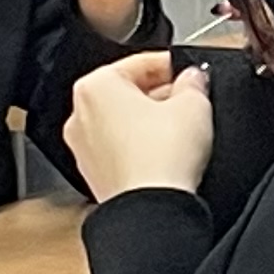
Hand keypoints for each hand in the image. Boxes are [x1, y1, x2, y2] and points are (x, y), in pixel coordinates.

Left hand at [65, 50, 214, 203]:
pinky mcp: (95, 176)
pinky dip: (140, 148)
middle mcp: (80, 115)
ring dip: (149, 123)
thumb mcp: (193, 104)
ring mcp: (84, 149)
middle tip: (190, 100)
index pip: (139, 63)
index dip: (171, 66)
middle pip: (126, 93)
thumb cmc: (161, 157)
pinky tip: (166, 155)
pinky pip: (120, 151)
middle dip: (159, 95)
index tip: (190, 72)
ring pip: (121, 123)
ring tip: (181, 130)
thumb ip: (193, 82)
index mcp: (95, 85)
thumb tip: (193, 78)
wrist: (150, 209)